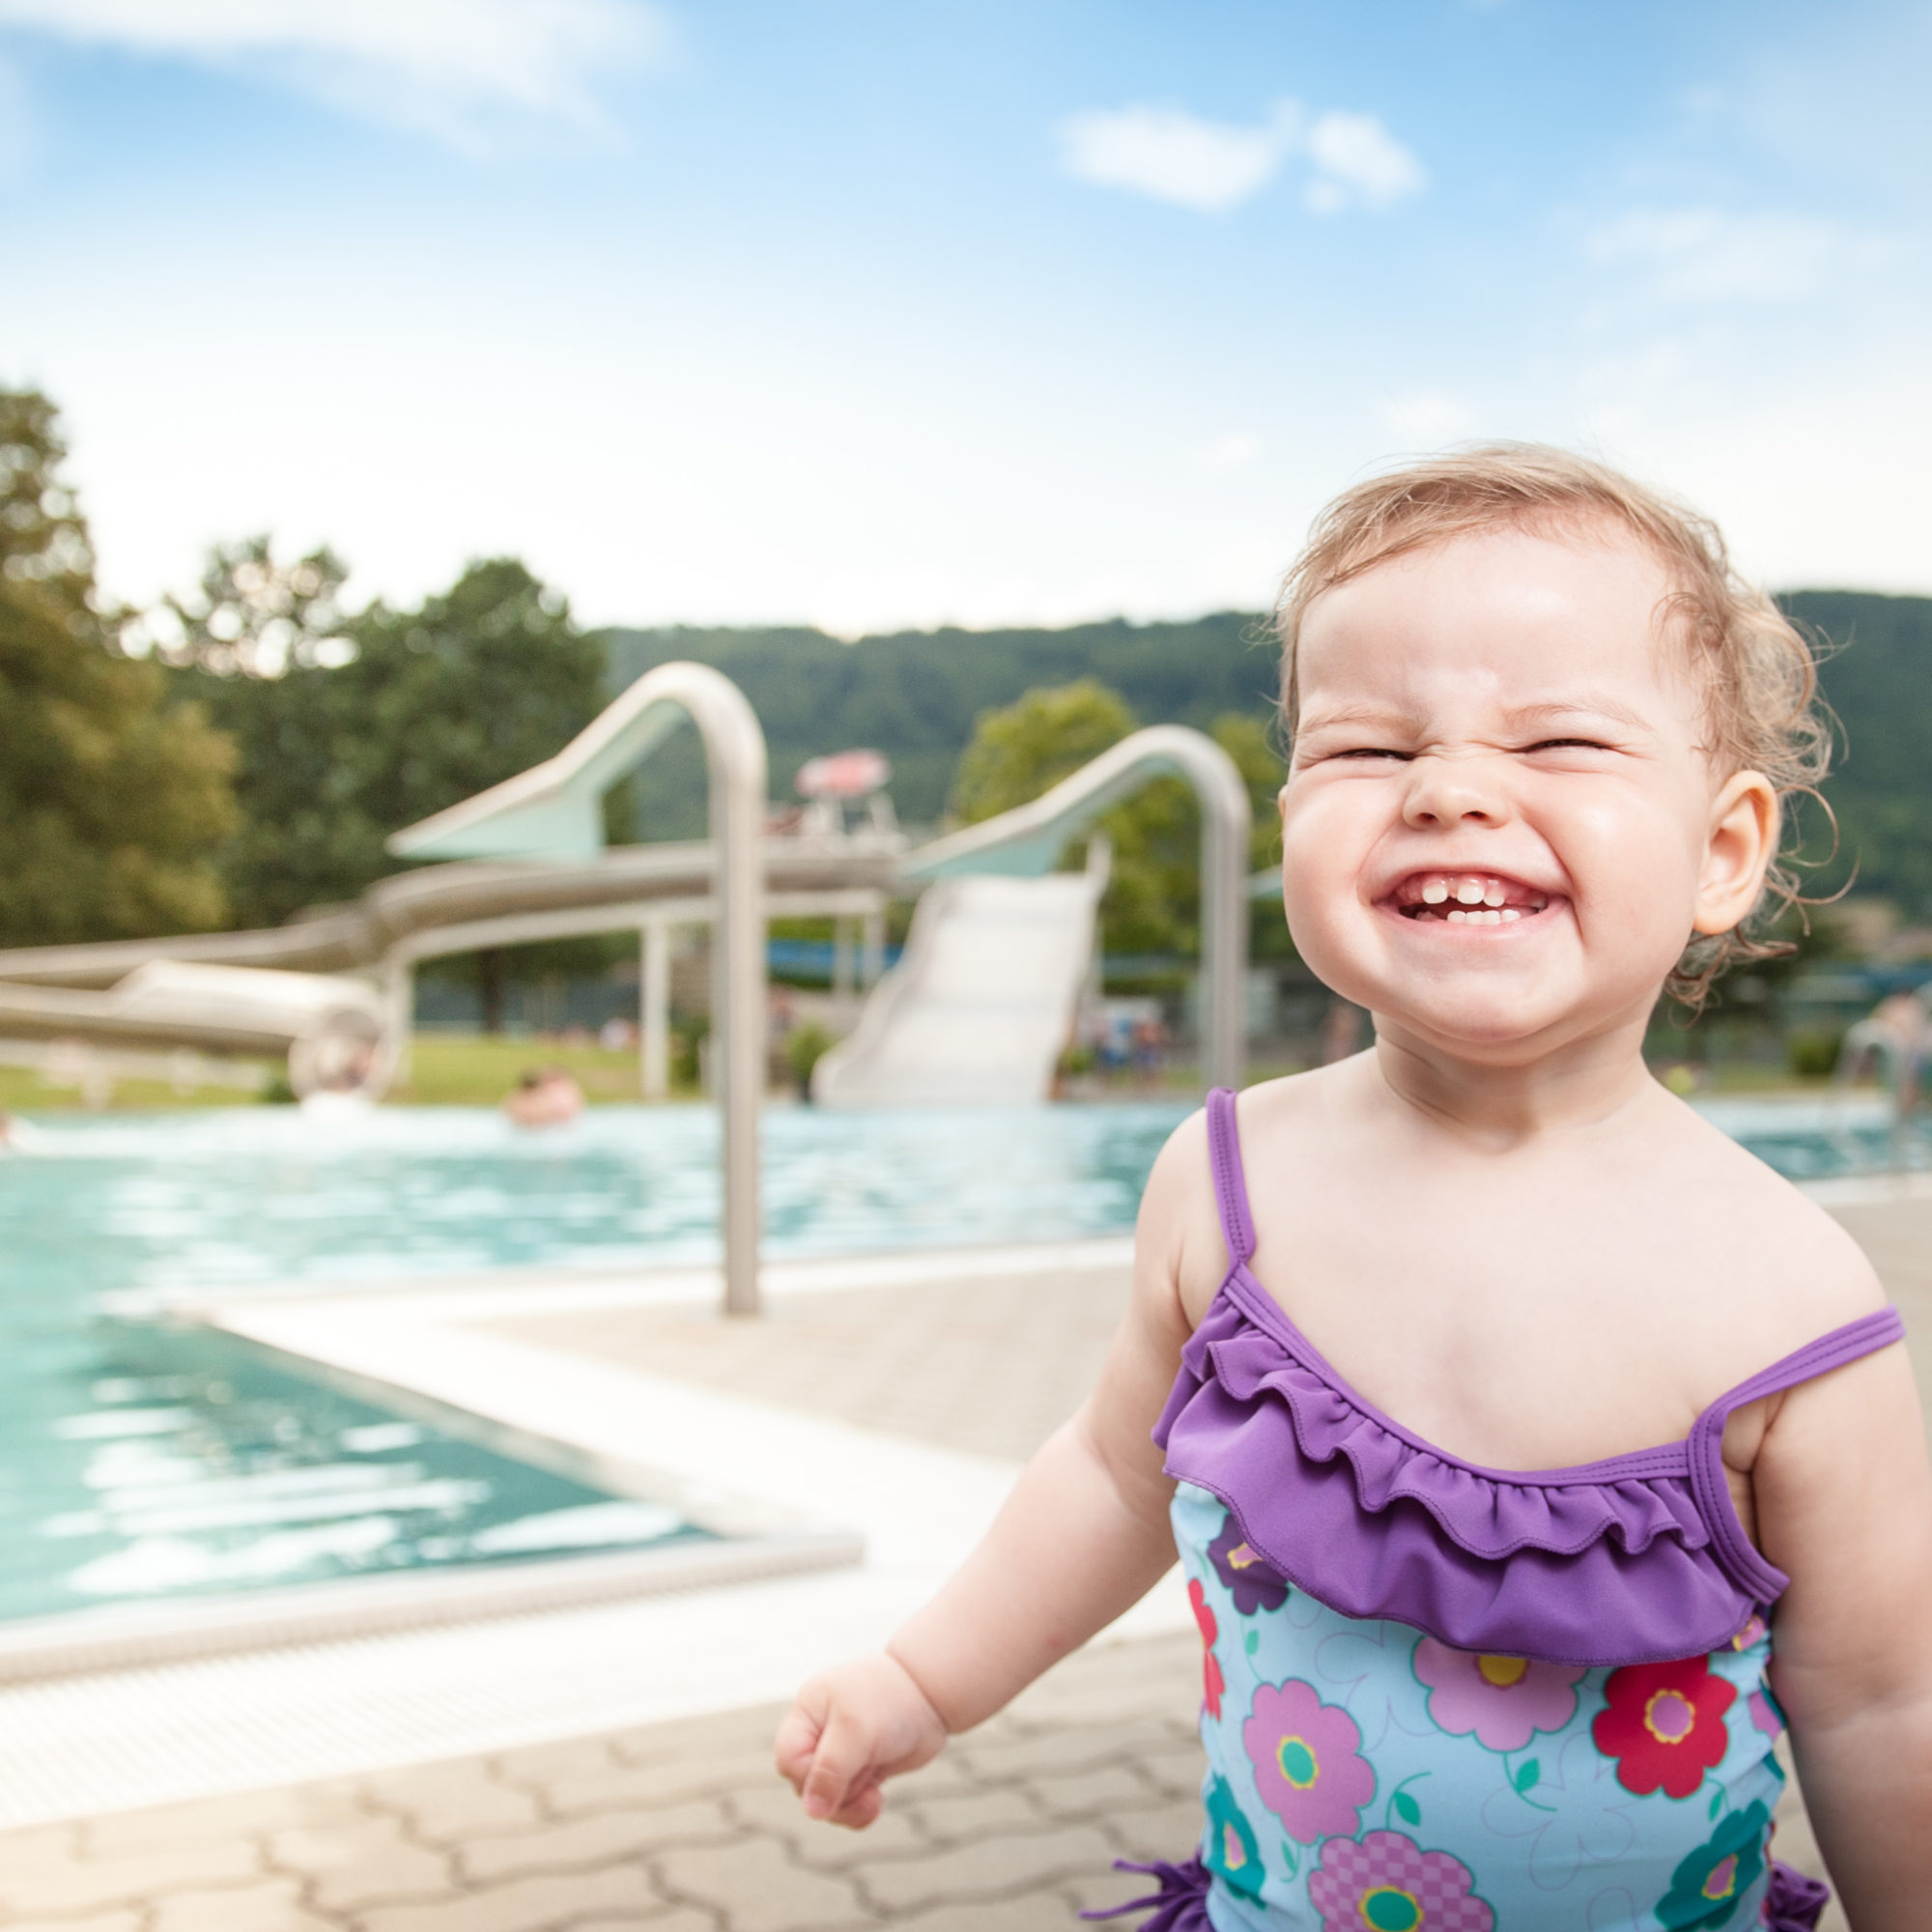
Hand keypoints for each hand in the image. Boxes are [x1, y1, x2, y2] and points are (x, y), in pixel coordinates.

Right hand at [774, 1651, 948, 1828]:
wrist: (932, 1694)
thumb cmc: (890, 1702)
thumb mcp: (856, 1732)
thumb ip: (830, 1771)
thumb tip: (812, 1812)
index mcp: (807, 1713)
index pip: (789, 1759)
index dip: (808, 1776)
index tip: (840, 1772)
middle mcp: (819, 1734)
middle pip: (806, 1785)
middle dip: (834, 1795)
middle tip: (864, 1784)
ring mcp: (840, 1753)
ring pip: (827, 1800)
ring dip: (849, 1806)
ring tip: (874, 1797)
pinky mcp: (861, 1769)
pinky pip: (848, 1804)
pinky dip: (859, 1810)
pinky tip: (876, 1801)